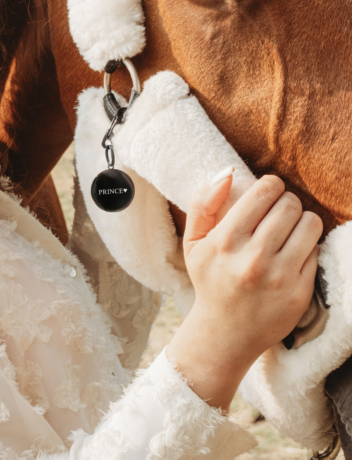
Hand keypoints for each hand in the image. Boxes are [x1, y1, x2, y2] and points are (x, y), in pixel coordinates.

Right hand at [166, 173, 322, 410]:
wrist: (225, 334)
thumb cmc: (210, 280)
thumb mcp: (193, 242)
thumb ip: (202, 204)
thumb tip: (225, 173)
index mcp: (225, 241)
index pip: (264, 192)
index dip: (270, 185)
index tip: (268, 192)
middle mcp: (253, 258)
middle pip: (289, 205)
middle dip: (286, 202)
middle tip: (278, 212)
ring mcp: (279, 276)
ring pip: (309, 223)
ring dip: (301, 220)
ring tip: (289, 228)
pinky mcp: (299, 292)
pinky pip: (316, 251)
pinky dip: (306, 246)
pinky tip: (291, 253)